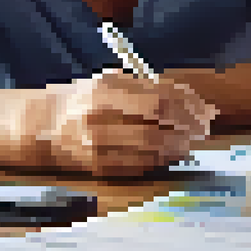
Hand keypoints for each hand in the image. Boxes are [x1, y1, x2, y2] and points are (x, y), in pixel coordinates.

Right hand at [43, 70, 217, 176]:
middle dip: (187, 130)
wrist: (45, 125)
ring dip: (179, 146)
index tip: (206, 109)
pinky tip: (173, 152)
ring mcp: (96, 147)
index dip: (188, 107)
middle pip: (156, 129)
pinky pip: (139, 166)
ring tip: (192, 139)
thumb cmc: (88, 99)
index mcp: (104, 91)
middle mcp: (97, 120)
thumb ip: (153, 88)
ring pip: (150, 151)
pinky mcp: (97, 168)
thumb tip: (196, 101)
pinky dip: (162, 159)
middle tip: (204, 128)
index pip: (157, 100)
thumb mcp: (115, 82)